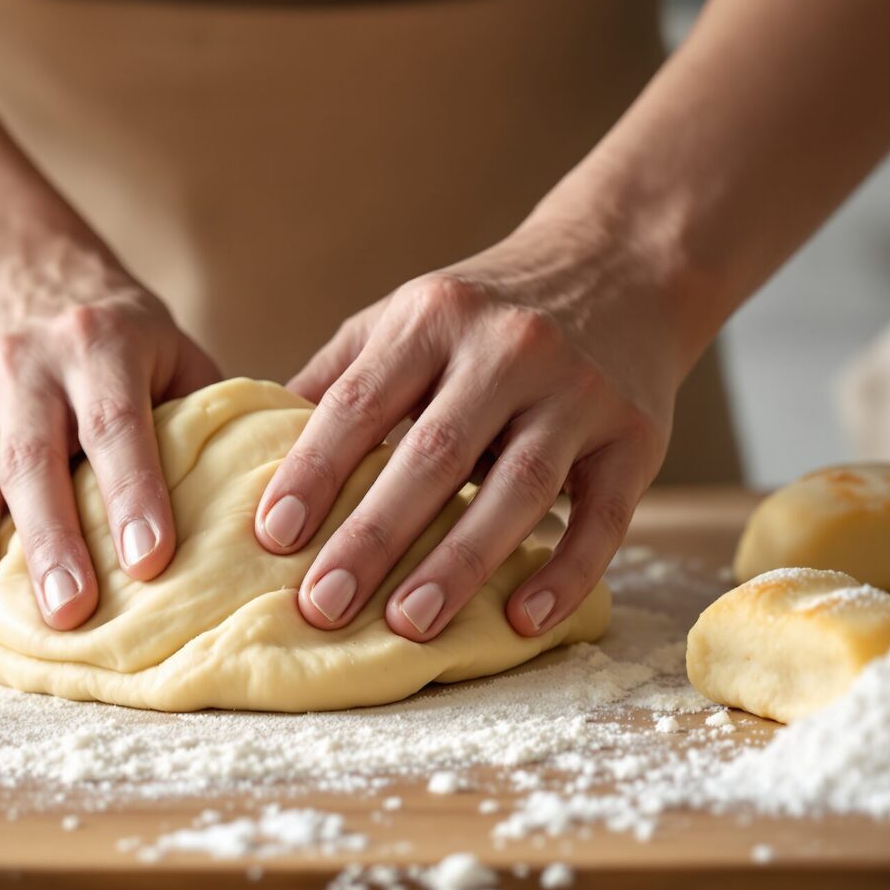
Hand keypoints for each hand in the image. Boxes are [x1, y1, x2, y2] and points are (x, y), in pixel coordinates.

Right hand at [0, 242, 219, 626]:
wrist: (15, 278)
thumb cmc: (121, 339)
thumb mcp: (171, 350)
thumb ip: (209, 415)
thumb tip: (277, 499)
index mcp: (99, 345)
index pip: (117, 424)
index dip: (134, 493)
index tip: (151, 561)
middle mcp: (27, 368)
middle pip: (34, 459)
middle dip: (51, 539)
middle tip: (70, 610)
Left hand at [253, 224, 692, 641]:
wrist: (622, 264)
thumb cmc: (486, 310)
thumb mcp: (407, 315)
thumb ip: (339, 378)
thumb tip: (252, 451)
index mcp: (435, 317)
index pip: (361, 403)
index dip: (314, 472)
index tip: (271, 537)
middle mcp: (509, 349)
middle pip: (434, 455)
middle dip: (373, 536)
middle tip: (322, 605)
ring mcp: (579, 394)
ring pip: (517, 489)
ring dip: (458, 564)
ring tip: (407, 625)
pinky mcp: (637, 439)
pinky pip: (604, 518)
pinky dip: (565, 575)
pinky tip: (520, 621)